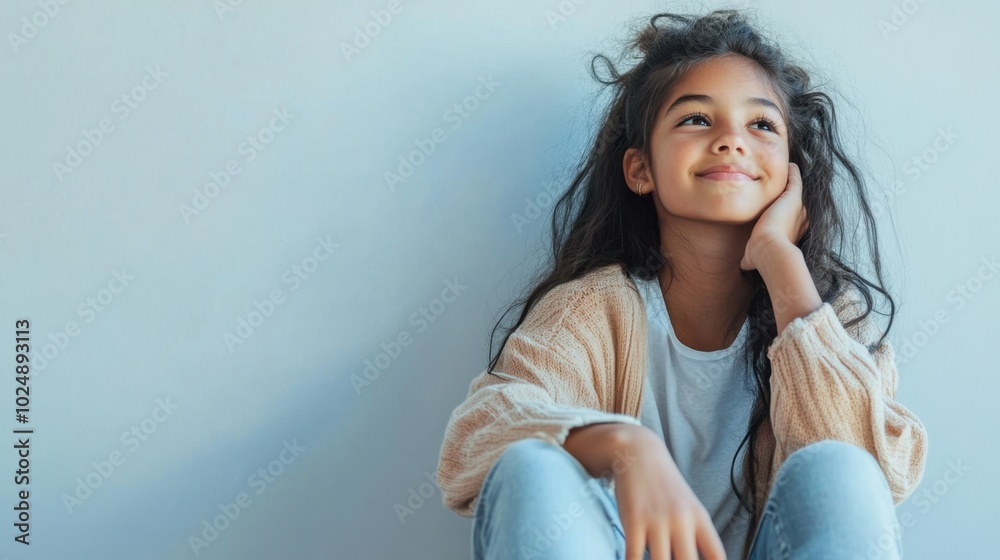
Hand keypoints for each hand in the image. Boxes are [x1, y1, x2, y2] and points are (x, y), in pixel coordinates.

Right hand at [614, 426, 726, 559]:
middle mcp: (681, 521)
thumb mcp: (688, 507)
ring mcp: (657, 521)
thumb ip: (697, 536)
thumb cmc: (665, 487)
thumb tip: (703, 559)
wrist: (639, 454)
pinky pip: (634, 556)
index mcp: (699, 518)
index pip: (716, 556)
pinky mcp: (634, 521)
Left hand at [740, 162, 808, 271]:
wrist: (769, 250)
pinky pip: (795, 179)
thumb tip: (744, 265)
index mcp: (793, 230)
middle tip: (783, 184)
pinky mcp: (794, 196)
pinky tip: (790, 164)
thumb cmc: (762, 256)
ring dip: (792, 180)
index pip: (791, 216)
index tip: (778, 205)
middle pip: (795, 201)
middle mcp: (800, 218)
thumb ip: (751, 258)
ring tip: (786, 169)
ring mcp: (798, 206)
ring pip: (796, 189)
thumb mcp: (755, 257)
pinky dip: (793, 172)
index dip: (785, 210)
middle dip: (790, 194)